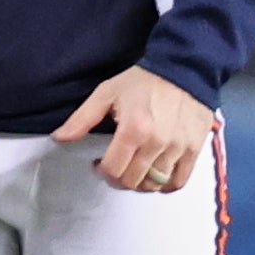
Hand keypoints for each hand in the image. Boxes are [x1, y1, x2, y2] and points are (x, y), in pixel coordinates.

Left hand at [55, 66, 214, 194]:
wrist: (185, 69)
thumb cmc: (143, 81)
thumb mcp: (107, 93)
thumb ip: (82, 118)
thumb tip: (59, 138)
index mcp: (133, 130)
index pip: (113, 170)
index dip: (101, 171)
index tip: (99, 162)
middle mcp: (157, 143)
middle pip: (132, 181)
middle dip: (118, 178)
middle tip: (116, 165)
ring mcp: (179, 148)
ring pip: (154, 185)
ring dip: (140, 183)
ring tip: (135, 168)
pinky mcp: (195, 150)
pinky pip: (178, 181)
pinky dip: (165, 185)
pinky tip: (156, 174)